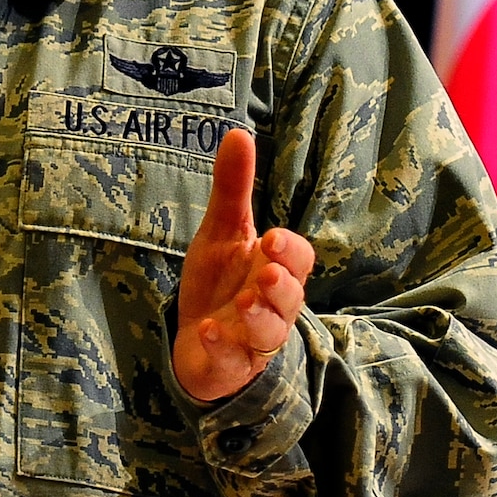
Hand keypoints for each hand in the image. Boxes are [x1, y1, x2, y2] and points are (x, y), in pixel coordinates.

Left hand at [172, 128, 314, 403]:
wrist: (198, 339)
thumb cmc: (220, 282)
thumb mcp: (222, 232)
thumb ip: (233, 188)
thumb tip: (238, 133)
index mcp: (274, 269)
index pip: (298, 260)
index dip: (289, 251)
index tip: (272, 238)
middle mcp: (272, 306)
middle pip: (291, 297)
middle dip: (281, 286)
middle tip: (266, 273)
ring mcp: (253, 338)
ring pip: (270, 332)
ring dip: (258, 317)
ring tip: (242, 301)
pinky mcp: (231, 364)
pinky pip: (233, 359)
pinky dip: (222, 345)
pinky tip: (208, 330)